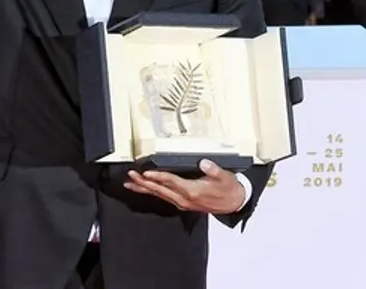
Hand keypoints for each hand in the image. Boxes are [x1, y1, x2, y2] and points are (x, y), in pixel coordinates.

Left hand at [124, 159, 245, 214]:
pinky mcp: (182, 203)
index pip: (171, 182)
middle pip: (160, 190)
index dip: (158, 177)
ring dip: (144, 189)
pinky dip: (152, 192)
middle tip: (130, 177)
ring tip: (131, 184)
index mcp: (193, 191)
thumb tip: (205, 163)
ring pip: (159, 195)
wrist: (235, 202)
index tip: (146, 173)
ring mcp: (182, 202)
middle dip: (144, 183)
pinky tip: (145, 189)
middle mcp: (184, 199)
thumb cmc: (228, 188)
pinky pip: (164, 197)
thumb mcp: (224, 177)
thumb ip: (214, 170)